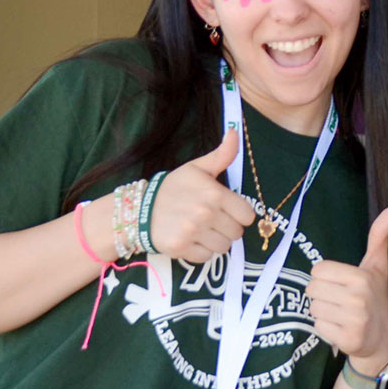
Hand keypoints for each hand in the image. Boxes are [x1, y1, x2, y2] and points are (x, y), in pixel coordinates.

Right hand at [148, 130, 255, 263]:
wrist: (139, 208)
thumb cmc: (174, 188)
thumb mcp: (198, 168)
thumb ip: (222, 154)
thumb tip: (236, 131)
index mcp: (215, 194)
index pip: (247, 215)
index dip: (239, 214)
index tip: (227, 210)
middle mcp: (206, 214)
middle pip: (237, 233)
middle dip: (227, 227)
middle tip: (211, 220)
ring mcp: (193, 232)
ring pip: (223, 247)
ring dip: (215, 241)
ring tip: (200, 229)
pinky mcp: (181, 248)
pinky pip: (207, 257)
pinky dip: (201, 251)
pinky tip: (191, 239)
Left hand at [309, 206, 387, 374]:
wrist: (383, 339)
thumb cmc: (375, 297)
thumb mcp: (377, 266)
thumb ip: (379, 236)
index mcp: (361, 277)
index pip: (317, 270)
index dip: (325, 277)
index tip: (341, 284)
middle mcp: (358, 298)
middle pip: (312, 289)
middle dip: (322, 295)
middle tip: (340, 301)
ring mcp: (354, 320)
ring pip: (313, 308)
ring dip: (323, 313)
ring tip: (341, 315)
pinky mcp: (348, 339)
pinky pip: (318, 327)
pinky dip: (326, 329)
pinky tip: (341, 329)